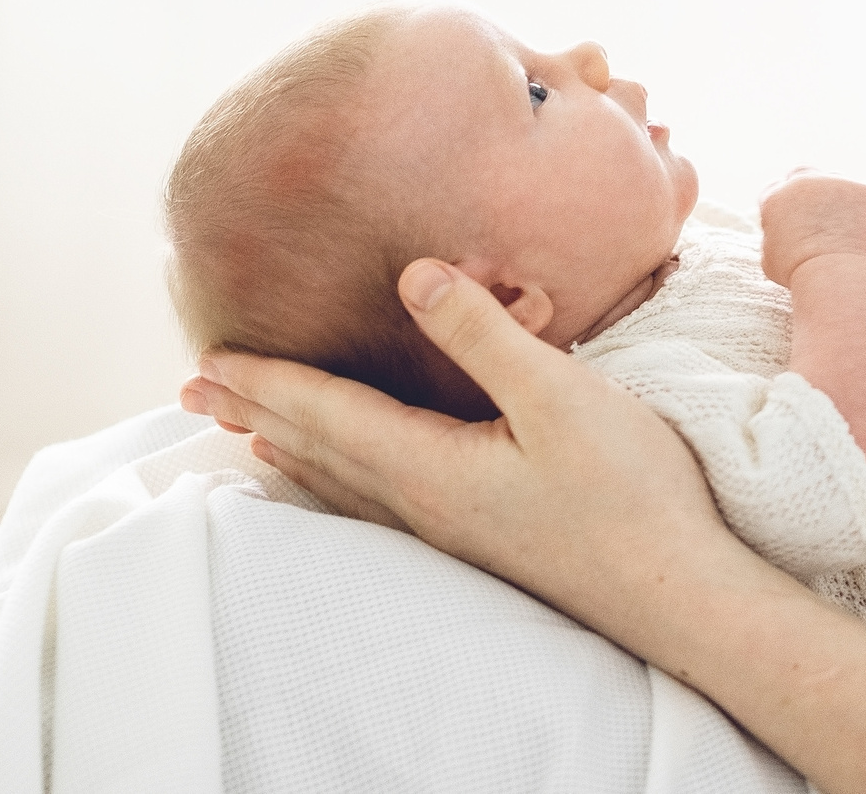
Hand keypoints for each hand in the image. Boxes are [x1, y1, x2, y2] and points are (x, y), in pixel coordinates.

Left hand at [178, 261, 758, 633]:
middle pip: (316, 450)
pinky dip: (335, 476)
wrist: (676, 591)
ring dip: (286, 445)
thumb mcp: (559, 394)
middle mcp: (422, 503)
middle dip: (253, 411)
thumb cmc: (628, 492)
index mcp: (429, 466)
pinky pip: (375, 499)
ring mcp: (449, 528)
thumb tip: (413, 274)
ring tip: (243, 428)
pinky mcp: (478, 537)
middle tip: (188, 390)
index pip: (326, 412)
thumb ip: (482, 334)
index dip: (266, 380)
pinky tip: (342, 476)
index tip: (206, 356)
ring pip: (340, 480)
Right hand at [758, 168, 865, 286]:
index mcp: (776, 197)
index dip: (783, 203)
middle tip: (814, 211)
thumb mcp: (770, 259)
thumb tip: (780, 234)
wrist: (837, 274)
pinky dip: (862, 207)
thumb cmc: (800, 274)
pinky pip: (862, 193)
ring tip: (842, 222)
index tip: (791, 216)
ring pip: (835, 180)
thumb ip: (773, 237)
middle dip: (805, 188)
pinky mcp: (865, 190)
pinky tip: (863, 228)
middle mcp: (804, 182)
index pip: (775, 189)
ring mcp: (837, 182)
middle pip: (802, 173)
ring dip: (835, 194)